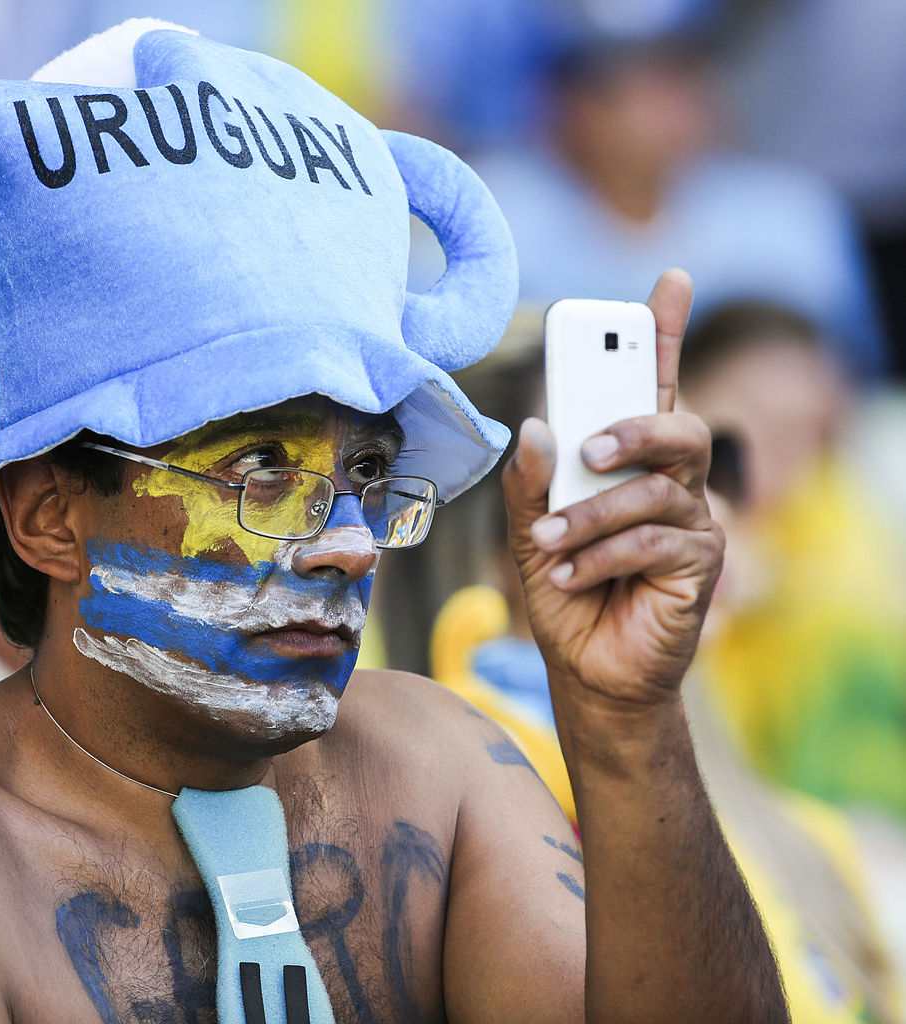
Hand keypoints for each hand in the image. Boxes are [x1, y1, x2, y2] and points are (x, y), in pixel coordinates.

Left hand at [502, 269, 722, 711]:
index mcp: (630, 461)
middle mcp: (671, 482)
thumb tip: (536, 427)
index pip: (655, 385)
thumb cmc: (565, 586)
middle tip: (589, 446)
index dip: (665, 332)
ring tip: (550, 541)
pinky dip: (604, 556)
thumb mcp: (530, 530)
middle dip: (634, 427)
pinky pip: (656, 542)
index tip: (669, 280)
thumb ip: (531, 481)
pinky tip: (571, 575)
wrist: (586, 667)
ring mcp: (692, 523)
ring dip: (594, 514)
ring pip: (657, 490)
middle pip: (680, 427)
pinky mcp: (700, 567)